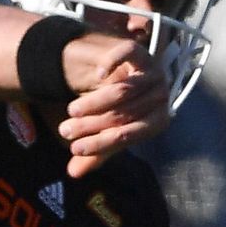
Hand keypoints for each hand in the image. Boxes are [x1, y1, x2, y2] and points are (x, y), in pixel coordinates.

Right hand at [57, 33, 164, 178]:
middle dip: (91, 125)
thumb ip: (96, 150)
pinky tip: (96, 77)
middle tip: (65, 130)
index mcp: (158, 121)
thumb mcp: (109, 130)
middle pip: (122, 114)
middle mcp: (160, 97)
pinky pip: (127, 56)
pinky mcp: (142, 52)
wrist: (127, 73)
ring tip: (71, 111)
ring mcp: (153, 73)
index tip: (74, 149)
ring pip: (122, 90)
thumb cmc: (121, 108)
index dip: (100, 144)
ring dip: (94, 103)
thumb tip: (73, 174)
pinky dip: (112, 65)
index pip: (127, 136)